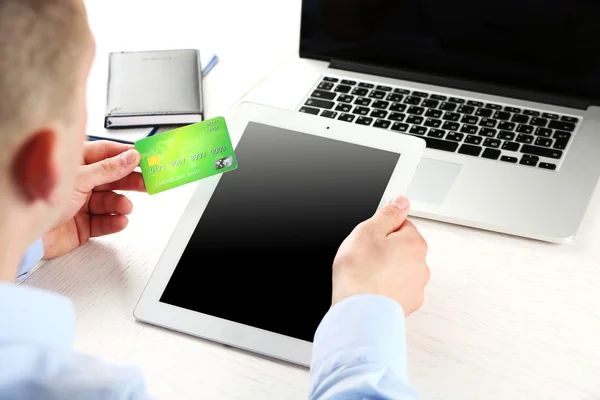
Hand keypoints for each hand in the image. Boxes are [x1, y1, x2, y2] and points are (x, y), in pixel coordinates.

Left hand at [42, 141, 145, 258]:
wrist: (25, 234)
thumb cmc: (37, 199)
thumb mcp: (80, 178)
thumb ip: (108, 169)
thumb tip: (129, 158)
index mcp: (75, 164)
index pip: (106, 153)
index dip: (126, 155)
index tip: (144, 158)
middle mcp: (78, 182)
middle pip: (112, 178)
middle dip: (130, 181)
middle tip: (147, 182)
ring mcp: (80, 204)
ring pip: (110, 202)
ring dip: (121, 204)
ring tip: (125, 207)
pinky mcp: (82, 225)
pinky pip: (104, 222)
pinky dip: (114, 222)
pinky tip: (119, 220)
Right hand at [331, 195, 429, 315]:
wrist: (359, 314)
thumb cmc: (360, 274)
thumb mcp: (367, 231)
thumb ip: (387, 214)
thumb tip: (401, 202)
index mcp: (414, 243)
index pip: (401, 225)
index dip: (381, 231)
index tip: (369, 240)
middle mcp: (421, 265)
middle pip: (402, 248)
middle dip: (385, 251)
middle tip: (365, 258)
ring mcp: (416, 287)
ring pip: (400, 270)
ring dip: (386, 271)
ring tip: (366, 276)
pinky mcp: (408, 305)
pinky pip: (397, 290)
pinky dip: (386, 289)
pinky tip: (371, 291)